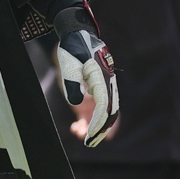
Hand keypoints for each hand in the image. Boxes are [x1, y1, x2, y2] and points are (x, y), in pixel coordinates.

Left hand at [52, 3, 120, 145]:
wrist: (77, 35)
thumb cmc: (73, 49)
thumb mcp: (69, 65)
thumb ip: (72, 83)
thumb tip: (78, 102)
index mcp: (102, 78)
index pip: (104, 105)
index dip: (98, 122)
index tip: (90, 136)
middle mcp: (107, 84)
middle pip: (110, 111)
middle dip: (101, 129)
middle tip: (90, 143)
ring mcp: (103, 86)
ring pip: (107, 111)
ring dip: (99, 126)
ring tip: (85, 139)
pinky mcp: (97, 89)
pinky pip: (101, 107)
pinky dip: (94, 119)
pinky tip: (79, 126)